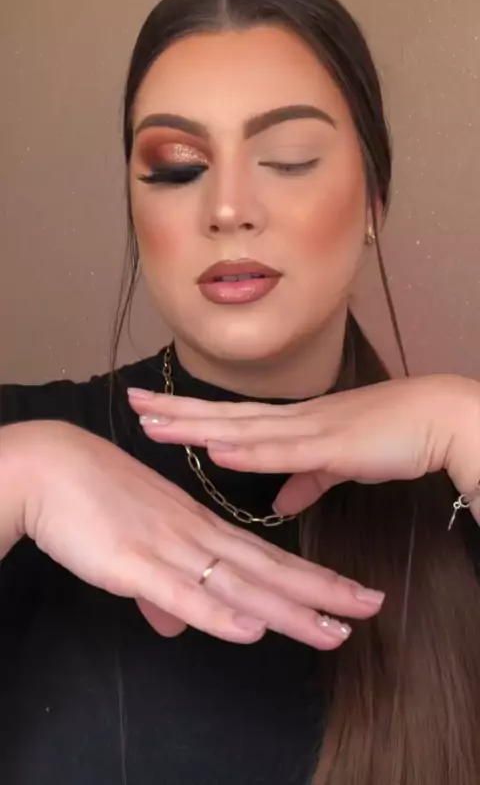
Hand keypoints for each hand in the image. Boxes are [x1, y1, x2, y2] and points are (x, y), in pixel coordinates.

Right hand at [2, 421, 383, 648]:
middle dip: (321, 591)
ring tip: (334, 629)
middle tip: (371, 607)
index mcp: (200, 528)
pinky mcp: (134, 561)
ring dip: (288, 608)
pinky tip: (252, 628)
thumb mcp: (134, 549)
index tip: (349, 595)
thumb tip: (173, 624)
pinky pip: (183, 591)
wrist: (51, 467)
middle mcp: (197, 536)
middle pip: (268, 568)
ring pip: (239, 583)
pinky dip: (219, 612)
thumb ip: (158, 590)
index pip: (267, 557)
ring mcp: (169, 547)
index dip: (309, 578)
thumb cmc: (93, 501)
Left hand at [129, 374, 479, 522]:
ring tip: (154, 421)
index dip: (191, 413)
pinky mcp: (331, 444)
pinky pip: (282, 448)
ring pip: (241, 426)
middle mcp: (292, 419)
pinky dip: (248, 449)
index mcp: (292, 423)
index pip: (230, 416)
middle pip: (223, 413)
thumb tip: (278, 502)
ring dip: (197, 424)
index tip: (154, 408)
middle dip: (176, 409)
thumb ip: (306, 480)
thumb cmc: (391, 436)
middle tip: (131, 399)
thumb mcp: (339, 462)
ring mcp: (309, 427)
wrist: (436, 420)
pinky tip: (216, 446)